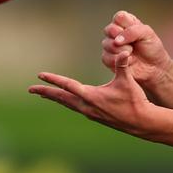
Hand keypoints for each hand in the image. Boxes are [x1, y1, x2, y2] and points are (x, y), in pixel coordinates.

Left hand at [29, 56, 152, 135]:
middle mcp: (87, 106)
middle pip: (61, 98)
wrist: (141, 122)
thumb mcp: (128, 81)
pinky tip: (68, 101)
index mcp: (91, 96)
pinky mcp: (96, 117)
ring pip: (68, 104)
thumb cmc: (134, 100)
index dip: (53, 80)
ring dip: (56, 98)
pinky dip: (67, 103)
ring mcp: (90, 113)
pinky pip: (76, 108)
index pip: (68, 86)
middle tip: (31, 89)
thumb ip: (122, 65)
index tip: (40, 76)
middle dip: (46, 93)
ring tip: (45, 95)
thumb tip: (123, 50)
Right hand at [101, 11, 171, 89]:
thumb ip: (132, 32)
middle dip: (122, 38)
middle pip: (109, 29)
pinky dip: (118, 60)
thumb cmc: (152, 47)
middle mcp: (116, 32)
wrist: (154, 67)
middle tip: (133, 45)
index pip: (118, 17)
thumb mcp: (147, 34)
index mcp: (126, 22)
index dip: (126, 25)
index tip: (137, 32)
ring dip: (121, 50)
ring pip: (106, 43)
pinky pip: (105, 57)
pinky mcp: (108, 58)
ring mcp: (110, 45)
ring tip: (131, 53)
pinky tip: (128, 61)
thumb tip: (116, 40)